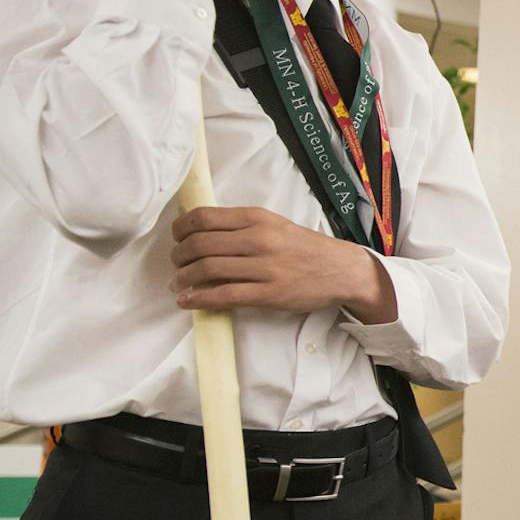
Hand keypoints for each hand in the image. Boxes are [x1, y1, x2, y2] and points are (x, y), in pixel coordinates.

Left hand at [170, 206, 396, 319]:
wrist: (342, 270)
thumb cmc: (305, 248)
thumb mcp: (275, 225)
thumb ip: (242, 226)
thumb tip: (200, 232)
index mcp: (257, 218)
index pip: (203, 218)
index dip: (180, 229)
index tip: (176, 238)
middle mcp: (258, 239)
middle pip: (199, 245)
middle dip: (178, 256)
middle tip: (176, 264)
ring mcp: (264, 268)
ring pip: (207, 270)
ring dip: (183, 278)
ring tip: (179, 284)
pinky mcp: (268, 294)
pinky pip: (223, 296)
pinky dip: (198, 299)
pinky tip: (187, 301)